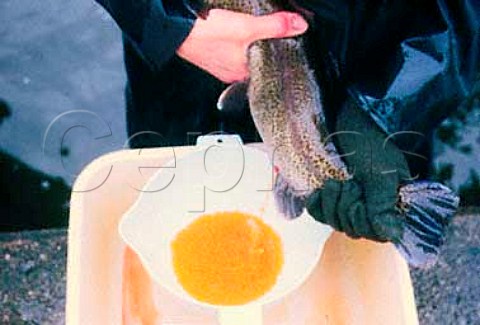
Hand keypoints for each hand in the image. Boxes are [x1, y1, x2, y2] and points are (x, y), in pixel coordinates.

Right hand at [176, 9, 308, 82]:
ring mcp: (218, 66)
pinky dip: (233, 45)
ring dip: (247, 48)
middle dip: (262, 51)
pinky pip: (227, 53)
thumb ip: (275, 27)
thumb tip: (299, 25)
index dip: (277, 58)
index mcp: (242, 74)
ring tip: (253, 35)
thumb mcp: (247, 28)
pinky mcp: (209, 56)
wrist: (174, 31)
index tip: (285, 47)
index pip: (268, 69)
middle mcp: (230, 74)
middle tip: (272, 38)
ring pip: (240, 58)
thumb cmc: (205, 34)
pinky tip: (232, 35)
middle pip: (254, 63)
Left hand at [306, 99, 410, 242]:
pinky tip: (319, 190)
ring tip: (334, 182)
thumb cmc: (369, 143)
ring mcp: (349, 203)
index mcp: (392, 203)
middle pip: (354, 230)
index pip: (378, 233)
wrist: (345, 122)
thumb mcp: (380, 173)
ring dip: (331, 203)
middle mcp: (372, 207)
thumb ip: (384, 204)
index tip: (360, 197)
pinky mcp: (329, 198)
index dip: (364, 221)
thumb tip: (393, 235)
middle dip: (346, 207)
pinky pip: (318, 215)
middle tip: (349, 183)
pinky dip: (317, 204)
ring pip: (335, 223)